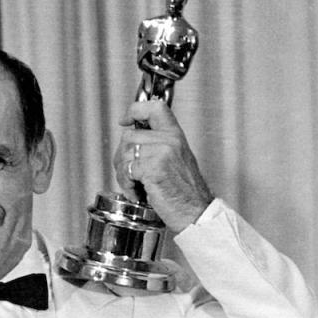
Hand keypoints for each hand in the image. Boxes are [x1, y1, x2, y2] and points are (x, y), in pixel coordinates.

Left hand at [115, 100, 213, 231]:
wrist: (195, 211)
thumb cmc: (184, 191)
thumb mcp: (175, 159)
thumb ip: (157, 144)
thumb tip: (131, 139)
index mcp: (175, 134)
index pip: (154, 107)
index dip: (134, 110)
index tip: (125, 120)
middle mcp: (170, 140)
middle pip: (129, 136)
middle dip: (122, 158)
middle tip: (129, 175)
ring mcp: (162, 152)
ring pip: (124, 154)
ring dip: (123, 174)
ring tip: (135, 185)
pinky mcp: (154, 168)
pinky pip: (127, 171)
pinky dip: (127, 185)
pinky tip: (139, 192)